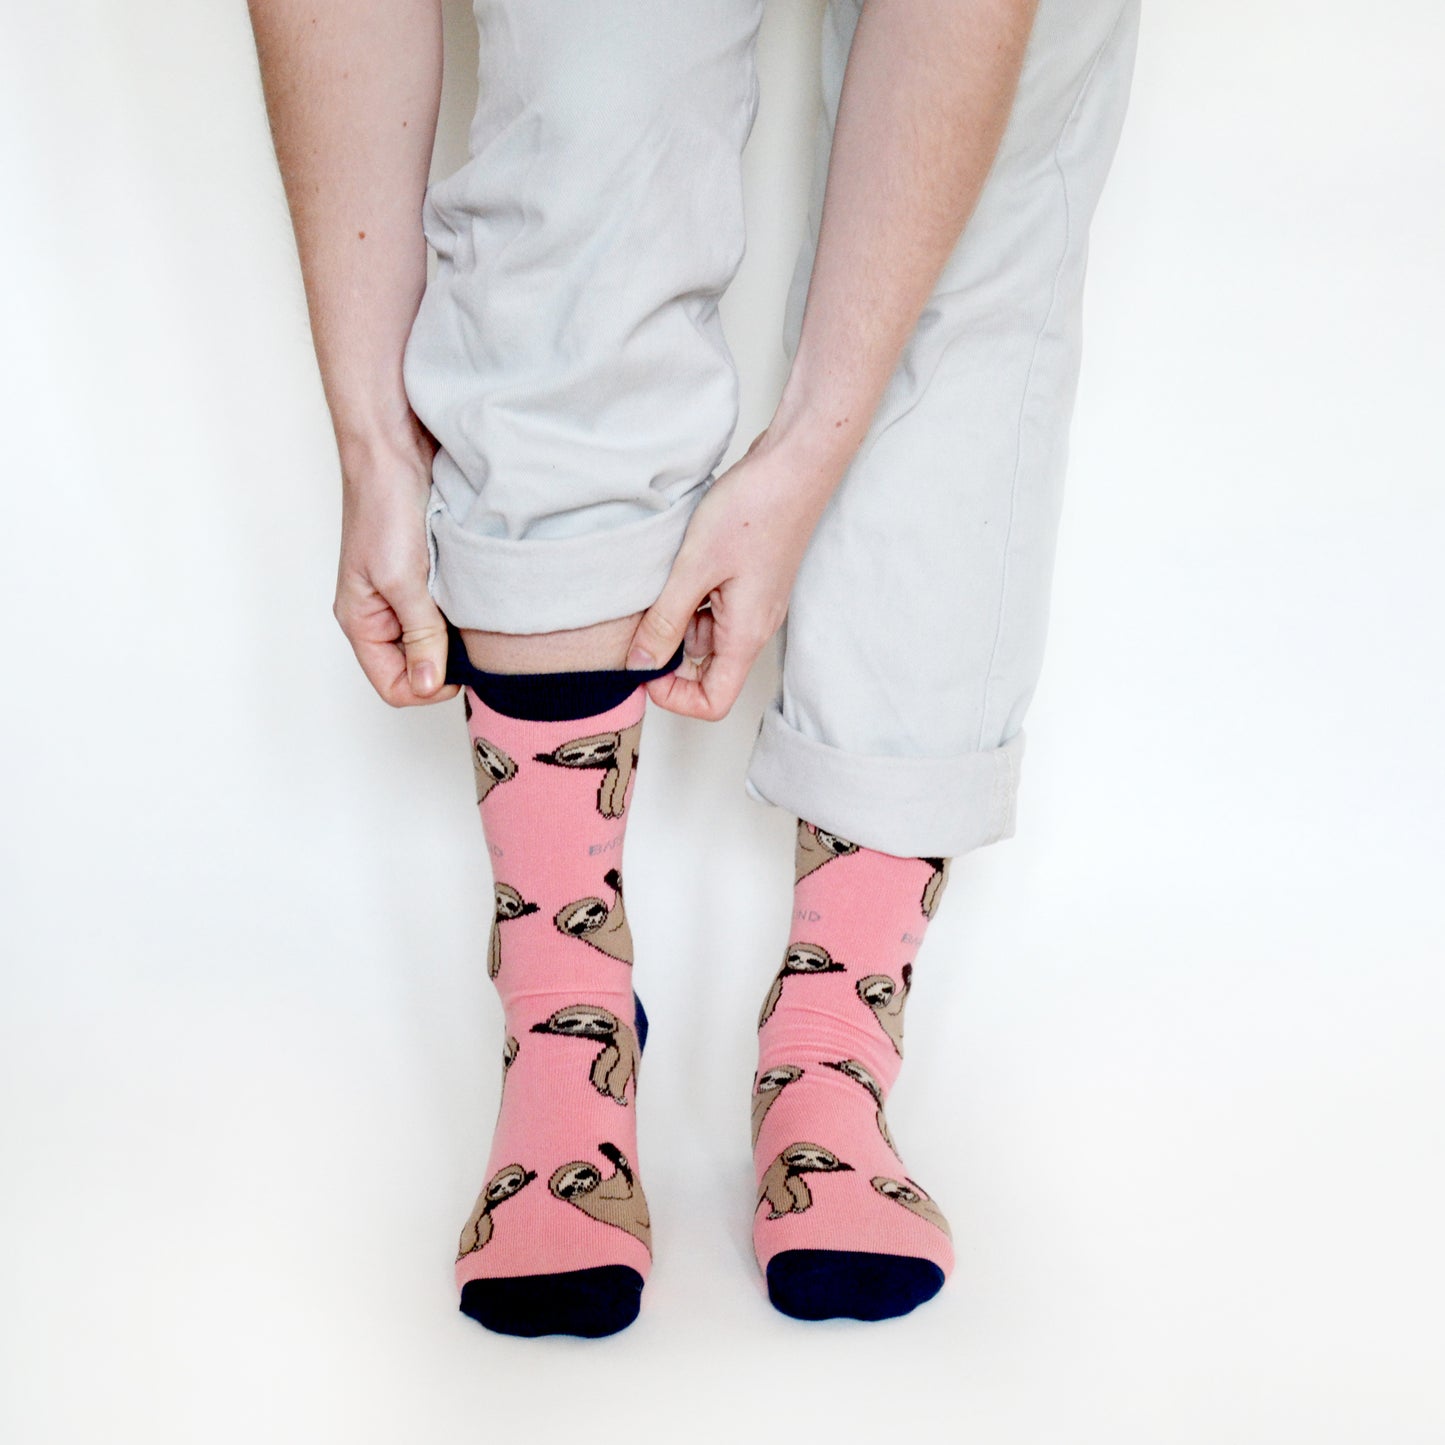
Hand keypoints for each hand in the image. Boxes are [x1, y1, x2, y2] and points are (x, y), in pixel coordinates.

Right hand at [333, 429, 458, 707]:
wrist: (395, 449)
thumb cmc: (383, 506)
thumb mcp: (402, 580)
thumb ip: (419, 634)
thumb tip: (428, 685)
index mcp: (362, 622)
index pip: (394, 686)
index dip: (429, 687)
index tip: (460, 669)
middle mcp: (382, 615)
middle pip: (417, 668)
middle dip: (446, 662)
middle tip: (473, 640)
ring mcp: (405, 596)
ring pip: (436, 640)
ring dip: (457, 634)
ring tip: (473, 613)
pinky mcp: (427, 575)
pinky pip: (448, 610)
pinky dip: (463, 610)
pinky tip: (475, 595)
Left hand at [626, 427, 843, 719]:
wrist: (793, 465)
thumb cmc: (754, 510)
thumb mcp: (694, 568)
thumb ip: (665, 621)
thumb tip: (639, 664)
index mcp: (745, 636)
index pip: (714, 702)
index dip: (675, 698)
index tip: (645, 668)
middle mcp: (753, 627)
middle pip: (707, 669)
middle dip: (669, 652)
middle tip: (642, 616)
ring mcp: (753, 604)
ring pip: (706, 634)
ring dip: (677, 616)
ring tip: (662, 578)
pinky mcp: (748, 581)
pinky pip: (713, 606)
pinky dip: (690, 593)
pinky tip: (678, 562)